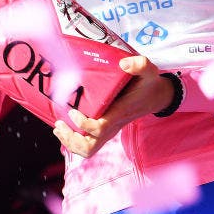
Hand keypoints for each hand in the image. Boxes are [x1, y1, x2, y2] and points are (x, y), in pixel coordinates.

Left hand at [51, 55, 174, 158]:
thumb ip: (140, 64)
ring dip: (69, 142)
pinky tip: (64, 127)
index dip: (83, 124)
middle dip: (71, 140)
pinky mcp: (105, 129)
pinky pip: (88, 144)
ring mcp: (108, 130)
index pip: (99, 128)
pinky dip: (73, 140)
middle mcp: (112, 126)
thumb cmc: (148, 84)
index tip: (73, 111)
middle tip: (60, 124)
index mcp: (119, 113)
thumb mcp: (148, 70)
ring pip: (87, 149)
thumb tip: (124, 64)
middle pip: (89, 147)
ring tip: (58, 127)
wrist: (155, 97)